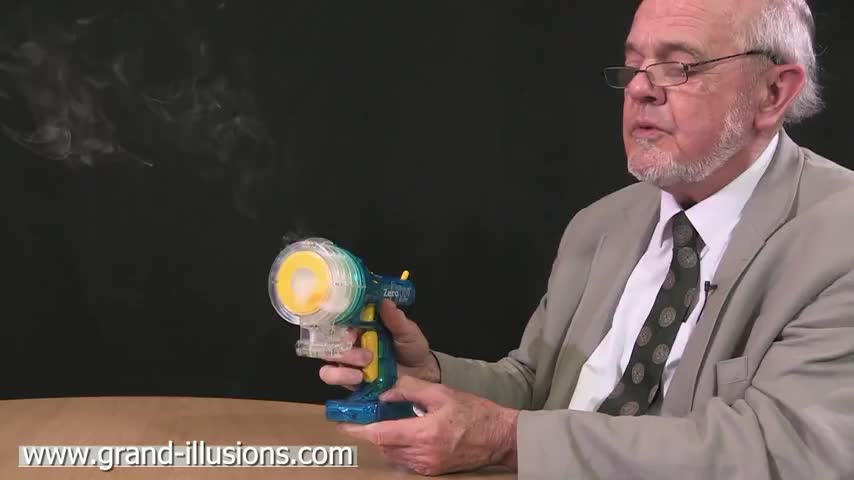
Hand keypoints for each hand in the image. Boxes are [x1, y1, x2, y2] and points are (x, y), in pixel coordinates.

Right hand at [319, 299, 439, 389]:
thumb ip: (396, 320)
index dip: (341, 321)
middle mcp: (351, 341)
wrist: (420, 374)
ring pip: (328, 359)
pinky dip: (341, 377)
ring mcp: (347, 360)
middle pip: (330, 340)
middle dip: (343, 347)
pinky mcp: (348, 379)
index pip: (342, 317)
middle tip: (366, 355)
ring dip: (342, 361)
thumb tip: (385, 301)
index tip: (352, 330)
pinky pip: (332, 377)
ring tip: (362, 368)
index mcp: (362, 324)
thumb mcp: (408, 332)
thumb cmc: (412, 348)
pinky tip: (358, 379)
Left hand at [337, 376, 518, 475]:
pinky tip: (408, 432)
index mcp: (426, 433)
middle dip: (374, 431)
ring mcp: (428, 466)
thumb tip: (385, 393)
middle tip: (370, 415)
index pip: (382, 434)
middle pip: (384, 446)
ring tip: (393, 421)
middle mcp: (424, 454)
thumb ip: (410, 388)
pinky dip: (399, 447)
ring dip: (387, 439)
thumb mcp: (441, 393)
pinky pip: (405, 460)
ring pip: (392, 454)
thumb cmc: (474, 412)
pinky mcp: (432, 471)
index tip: (343, 425)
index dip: (359, 430)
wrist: (499, 437)